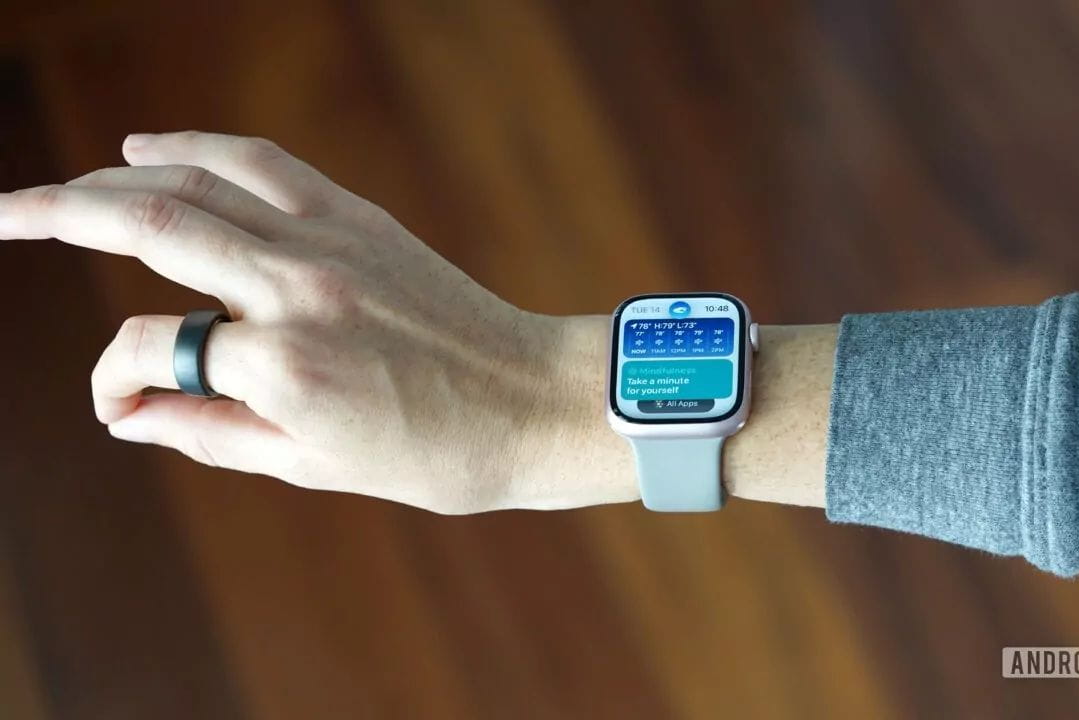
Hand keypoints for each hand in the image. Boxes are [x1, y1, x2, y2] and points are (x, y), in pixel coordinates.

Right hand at [0, 131, 634, 512]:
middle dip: (55, 213)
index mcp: (284, 366)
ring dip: (115, 176)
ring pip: (197, 181)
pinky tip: (153, 148)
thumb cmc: (430, 453)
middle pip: (147, 225)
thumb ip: (207, 431)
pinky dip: (200, 148)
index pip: (151, 350)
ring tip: (61, 190)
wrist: (528, 402)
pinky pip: (262, 162)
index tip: (122, 402)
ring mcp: (330, 242)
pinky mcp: (359, 218)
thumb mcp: (310, 465)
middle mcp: (296, 289)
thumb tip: (125, 410)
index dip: (116, 377)